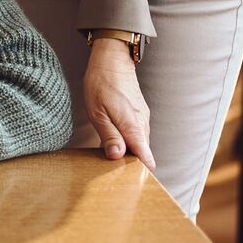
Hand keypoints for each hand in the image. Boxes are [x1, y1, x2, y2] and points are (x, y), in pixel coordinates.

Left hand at [84, 39, 153, 167]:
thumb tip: (118, 156)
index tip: (135, 185)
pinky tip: (117, 145)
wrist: (112, 58)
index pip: (144, 155)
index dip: (141, 171)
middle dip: (133, 165)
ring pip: (140, 143)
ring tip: (115, 166)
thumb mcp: (98, 111)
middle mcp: (142, 123)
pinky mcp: (139, 113)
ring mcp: (143, 118)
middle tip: (117, 178)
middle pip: (142, 152)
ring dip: (131, 153)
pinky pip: (138, 134)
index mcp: (133, 125)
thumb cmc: (101, 83)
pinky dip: (130, 142)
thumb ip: (109, 135)